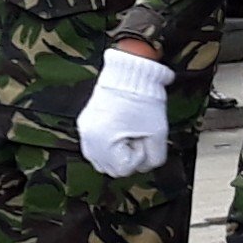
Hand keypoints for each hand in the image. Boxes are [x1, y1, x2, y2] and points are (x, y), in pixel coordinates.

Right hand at [76, 47, 173, 177]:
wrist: (130, 73)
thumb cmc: (143, 100)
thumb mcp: (158, 134)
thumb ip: (154, 158)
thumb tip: (146, 164)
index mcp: (104, 143)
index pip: (123, 169)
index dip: (138, 156)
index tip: (142, 139)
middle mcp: (90, 139)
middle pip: (110, 168)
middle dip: (126, 157)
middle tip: (136, 139)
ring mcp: (85, 131)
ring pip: (100, 160)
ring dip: (115, 155)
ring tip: (127, 136)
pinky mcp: (85, 122)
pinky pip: (94, 146)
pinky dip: (106, 146)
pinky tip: (119, 133)